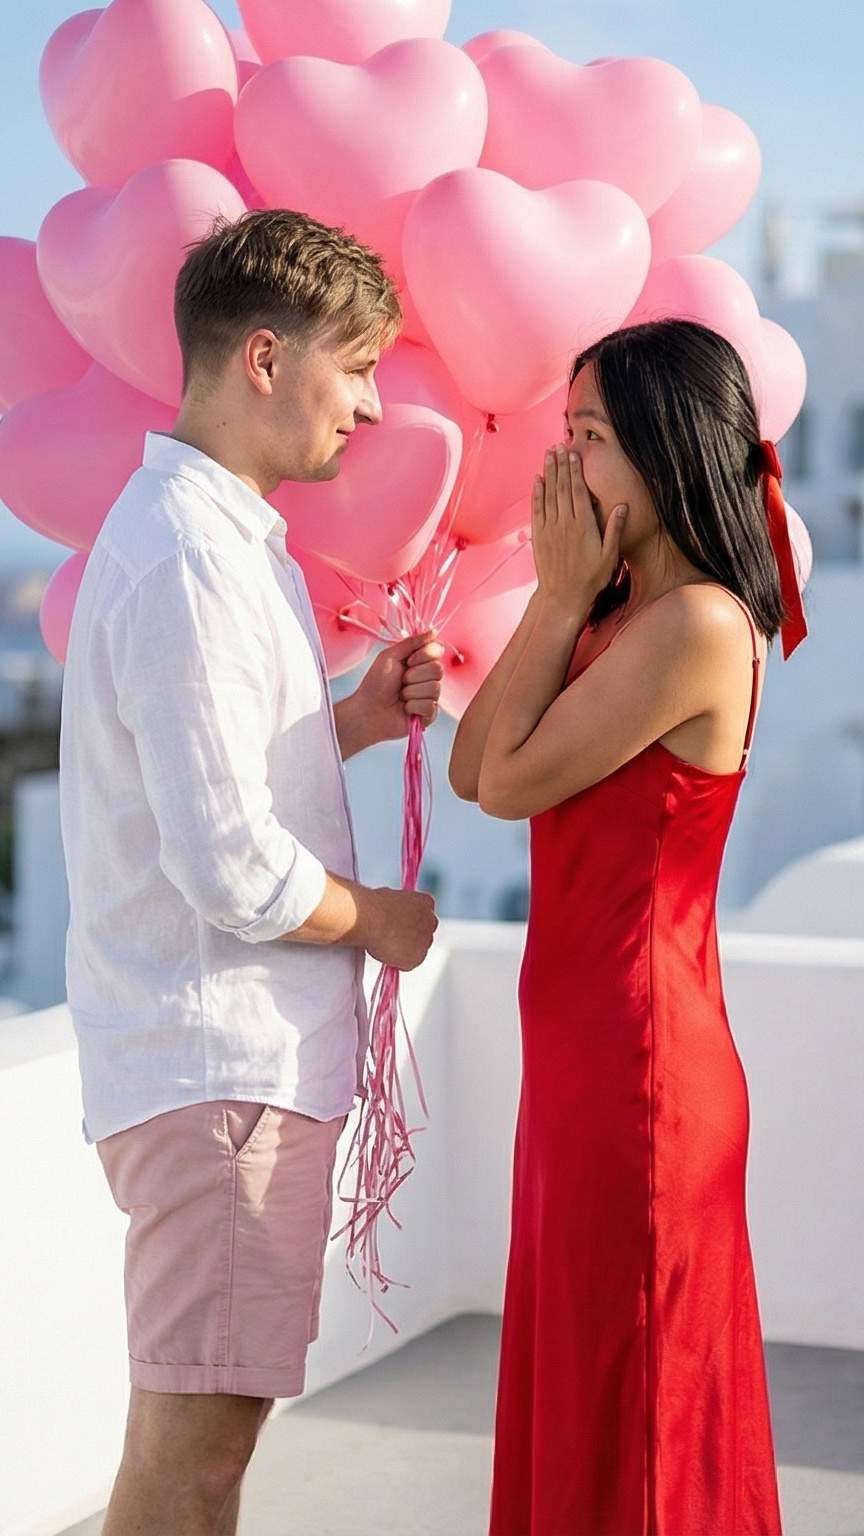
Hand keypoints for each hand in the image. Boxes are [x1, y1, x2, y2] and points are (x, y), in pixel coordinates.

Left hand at [353, 629, 444, 743]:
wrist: (368, 710)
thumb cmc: (376, 684)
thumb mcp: (390, 656)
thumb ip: (412, 642)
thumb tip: (433, 631)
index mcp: (420, 662)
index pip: (438, 651)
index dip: (424, 655)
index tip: (409, 661)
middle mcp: (428, 677)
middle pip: (438, 669)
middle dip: (414, 675)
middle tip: (400, 681)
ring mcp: (430, 696)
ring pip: (434, 688)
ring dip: (411, 692)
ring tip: (400, 696)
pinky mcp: (429, 714)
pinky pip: (430, 706)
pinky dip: (413, 706)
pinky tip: (405, 709)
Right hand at [364, 886, 438, 970]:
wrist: (370, 918)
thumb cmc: (374, 905)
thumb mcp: (391, 899)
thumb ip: (400, 909)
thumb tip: (392, 919)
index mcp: (426, 902)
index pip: (425, 915)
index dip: (411, 922)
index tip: (400, 926)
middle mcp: (431, 921)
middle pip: (425, 934)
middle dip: (412, 938)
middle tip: (393, 939)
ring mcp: (426, 941)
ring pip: (416, 951)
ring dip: (404, 951)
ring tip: (384, 943)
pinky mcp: (417, 958)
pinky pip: (407, 964)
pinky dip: (397, 962)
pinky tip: (385, 951)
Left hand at [532, 443, 627, 609]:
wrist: (563, 597)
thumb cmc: (591, 578)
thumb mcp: (610, 556)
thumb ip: (614, 529)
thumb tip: (622, 506)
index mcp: (583, 525)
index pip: (578, 490)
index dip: (575, 469)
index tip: (573, 452)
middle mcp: (565, 523)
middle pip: (561, 487)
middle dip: (560, 464)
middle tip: (559, 444)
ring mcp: (550, 528)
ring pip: (548, 494)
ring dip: (548, 472)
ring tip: (548, 454)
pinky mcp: (539, 536)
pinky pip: (537, 509)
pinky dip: (537, 493)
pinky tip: (537, 479)